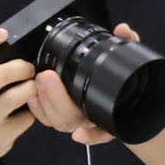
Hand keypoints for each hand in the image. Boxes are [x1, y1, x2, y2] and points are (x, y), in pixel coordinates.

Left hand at [28, 22, 145, 145]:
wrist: (125, 97)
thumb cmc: (126, 81)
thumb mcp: (131, 60)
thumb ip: (129, 44)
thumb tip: (124, 30)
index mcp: (112, 114)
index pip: (102, 129)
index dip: (92, 135)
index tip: (81, 131)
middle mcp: (93, 120)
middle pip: (71, 121)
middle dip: (55, 100)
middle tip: (46, 76)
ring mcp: (77, 120)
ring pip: (57, 122)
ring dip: (44, 104)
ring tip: (36, 82)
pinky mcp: (61, 115)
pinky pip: (47, 119)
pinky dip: (38, 110)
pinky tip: (33, 96)